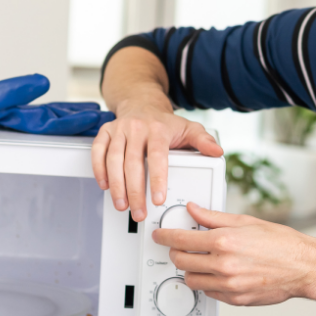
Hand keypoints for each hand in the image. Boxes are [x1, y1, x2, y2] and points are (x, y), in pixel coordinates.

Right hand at [91, 98, 221, 221]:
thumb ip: (203, 141)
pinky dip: (99, 169)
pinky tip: (105, 185)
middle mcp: (137, 128)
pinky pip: (97, 151)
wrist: (142, 104)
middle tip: (139, 211)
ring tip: (122, 205)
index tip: (158, 198)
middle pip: (133, 163)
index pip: (157, 156)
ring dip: (116, 186)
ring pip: (113, 159)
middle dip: (135, 191)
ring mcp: (119, 129)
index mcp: (158, 129)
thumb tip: (217, 152)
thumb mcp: (189, 128)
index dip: (157, 179)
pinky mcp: (105, 131)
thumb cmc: (165, 123)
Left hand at [152, 203, 315, 305]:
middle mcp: (224, 265)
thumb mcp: (245, 221)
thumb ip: (214, 217)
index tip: (160, 235)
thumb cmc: (281, 243)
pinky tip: (216, 273)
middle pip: (180, 262)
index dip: (165, 236)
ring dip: (190, 270)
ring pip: (191, 280)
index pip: (180, 240)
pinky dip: (207, 283)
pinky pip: (208, 293)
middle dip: (175, 253)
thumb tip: (194, 210)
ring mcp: (229, 285)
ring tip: (200, 261)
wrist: (303, 267)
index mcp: (224, 241)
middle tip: (179, 247)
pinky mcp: (235, 300)